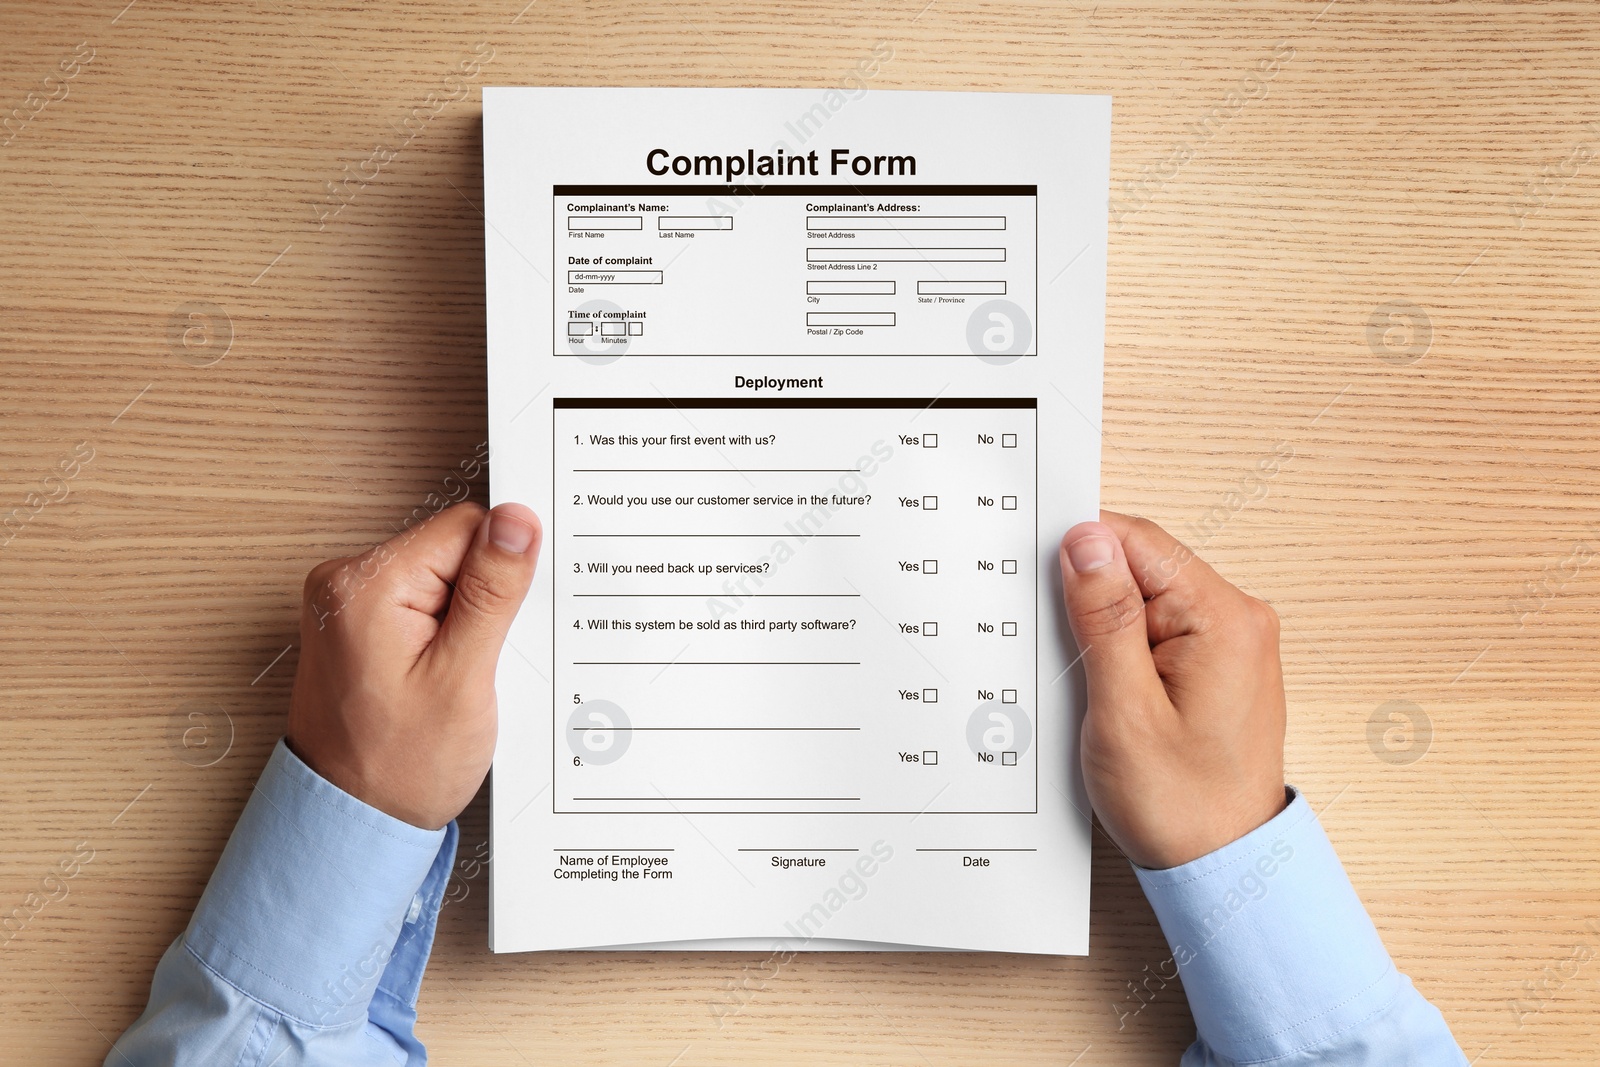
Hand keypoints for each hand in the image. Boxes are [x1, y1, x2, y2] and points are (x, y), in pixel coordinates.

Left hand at [287, 502, 541, 828]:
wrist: (352, 825)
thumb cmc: (397, 768)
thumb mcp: (462, 678)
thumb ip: (492, 591)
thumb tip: (516, 521)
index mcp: (365, 584)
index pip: (467, 527)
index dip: (501, 574)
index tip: (497, 628)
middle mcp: (345, 583)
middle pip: (453, 550)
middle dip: (483, 601)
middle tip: (473, 663)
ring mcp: (348, 605)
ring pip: (444, 579)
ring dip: (466, 623)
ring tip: (453, 677)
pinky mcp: (359, 625)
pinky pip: (424, 603)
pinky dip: (446, 636)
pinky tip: (441, 677)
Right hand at [1058, 511, 1285, 868]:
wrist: (1222, 864)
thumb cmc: (1182, 804)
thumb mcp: (1124, 710)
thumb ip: (1105, 618)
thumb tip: (1086, 542)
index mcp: (1224, 619)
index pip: (1138, 541)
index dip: (1081, 550)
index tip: (1041, 575)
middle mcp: (1239, 619)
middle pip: (1142, 565)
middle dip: (1092, 596)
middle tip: (1067, 650)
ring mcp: (1232, 641)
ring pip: (1145, 598)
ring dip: (1106, 627)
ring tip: (1094, 681)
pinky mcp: (1217, 662)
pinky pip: (1158, 628)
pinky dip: (1124, 649)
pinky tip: (1110, 688)